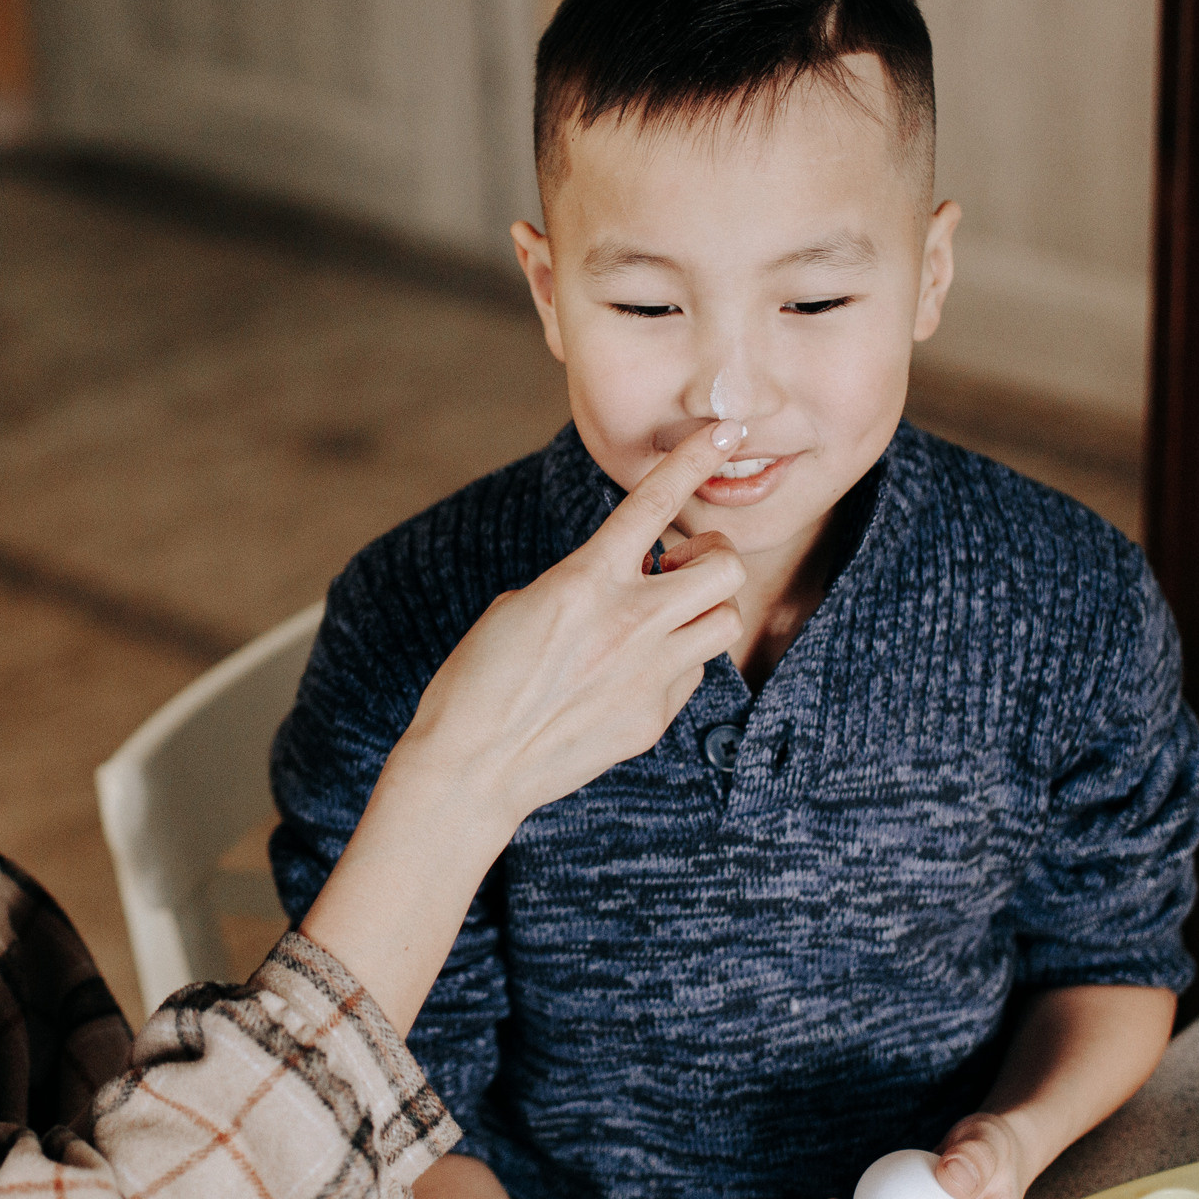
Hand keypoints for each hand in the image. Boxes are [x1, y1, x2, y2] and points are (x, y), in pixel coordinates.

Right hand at [379, 418, 747, 837]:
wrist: (474, 768)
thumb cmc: (479, 681)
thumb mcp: (521, 606)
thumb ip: (583, 584)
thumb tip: (620, 583)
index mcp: (585, 580)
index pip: (653, 502)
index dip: (693, 458)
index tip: (725, 430)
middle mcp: (629, 622)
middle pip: (724, 567)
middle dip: (710, 557)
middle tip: (677, 566)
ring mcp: (649, 672)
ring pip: (725, 620)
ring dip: (702, 608)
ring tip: (661, 617)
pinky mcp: (654, 715)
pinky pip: (693, 673)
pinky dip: (676, 660)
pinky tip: (635, 670)